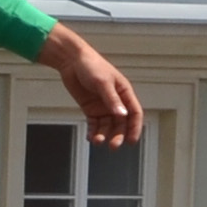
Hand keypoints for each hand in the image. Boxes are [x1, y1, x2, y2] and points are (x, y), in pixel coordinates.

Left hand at [39, 23, 144, 146]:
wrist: (72, 61)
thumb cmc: (91, 66)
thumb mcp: (103, 83)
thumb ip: (112, 100)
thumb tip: (122, 115)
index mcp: (124, 92)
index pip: (134, 113)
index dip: (135, 128)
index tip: (131, 141)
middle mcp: (115, 101)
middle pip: (121, 123)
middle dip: (118, 135)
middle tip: (113, 146)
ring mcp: (102, 106)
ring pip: (107, 126)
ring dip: (103, 135)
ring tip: (97, 141)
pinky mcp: (90, 109)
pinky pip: (94, 124)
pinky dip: (93, 132)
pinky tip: (90, 138)